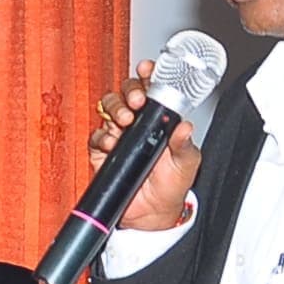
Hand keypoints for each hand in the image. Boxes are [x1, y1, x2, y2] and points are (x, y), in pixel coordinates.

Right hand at [91, 57, 204, 231]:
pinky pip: (96, 137)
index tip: (148, 69)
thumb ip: (184, 145)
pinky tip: (112, 144)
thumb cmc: (171, 186)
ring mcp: (118, 136)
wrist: (152, 214)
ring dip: (115, 110)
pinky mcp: (102, 152)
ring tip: (124, 122)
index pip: (151, 89)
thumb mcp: (187, 164)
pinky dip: (102, 138)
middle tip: (137, 101)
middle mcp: (137, 124)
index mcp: (158, 120)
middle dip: (128, 92)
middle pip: (125, 93)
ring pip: (108, 109)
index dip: (147, 75)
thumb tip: (185, 127)